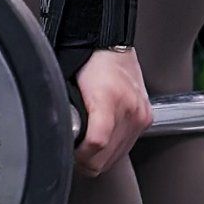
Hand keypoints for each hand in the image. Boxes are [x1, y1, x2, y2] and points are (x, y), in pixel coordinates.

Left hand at [73, 46, 153, 175]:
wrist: (110, 44)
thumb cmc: (88, 60)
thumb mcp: (68, 86)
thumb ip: (66, 114)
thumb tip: (58, 136)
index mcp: (108, 99)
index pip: (96, 144)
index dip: (79, 155)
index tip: (70, 151)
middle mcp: (130, 109)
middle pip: (106, 158)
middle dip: (87, 159)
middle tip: (76, 148)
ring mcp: (140, 115)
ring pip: (116, 157)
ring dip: (100, 155)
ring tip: (88, 142)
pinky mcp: (146, 118)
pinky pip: (127, 146)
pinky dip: (113, 147)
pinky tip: (103, 138)